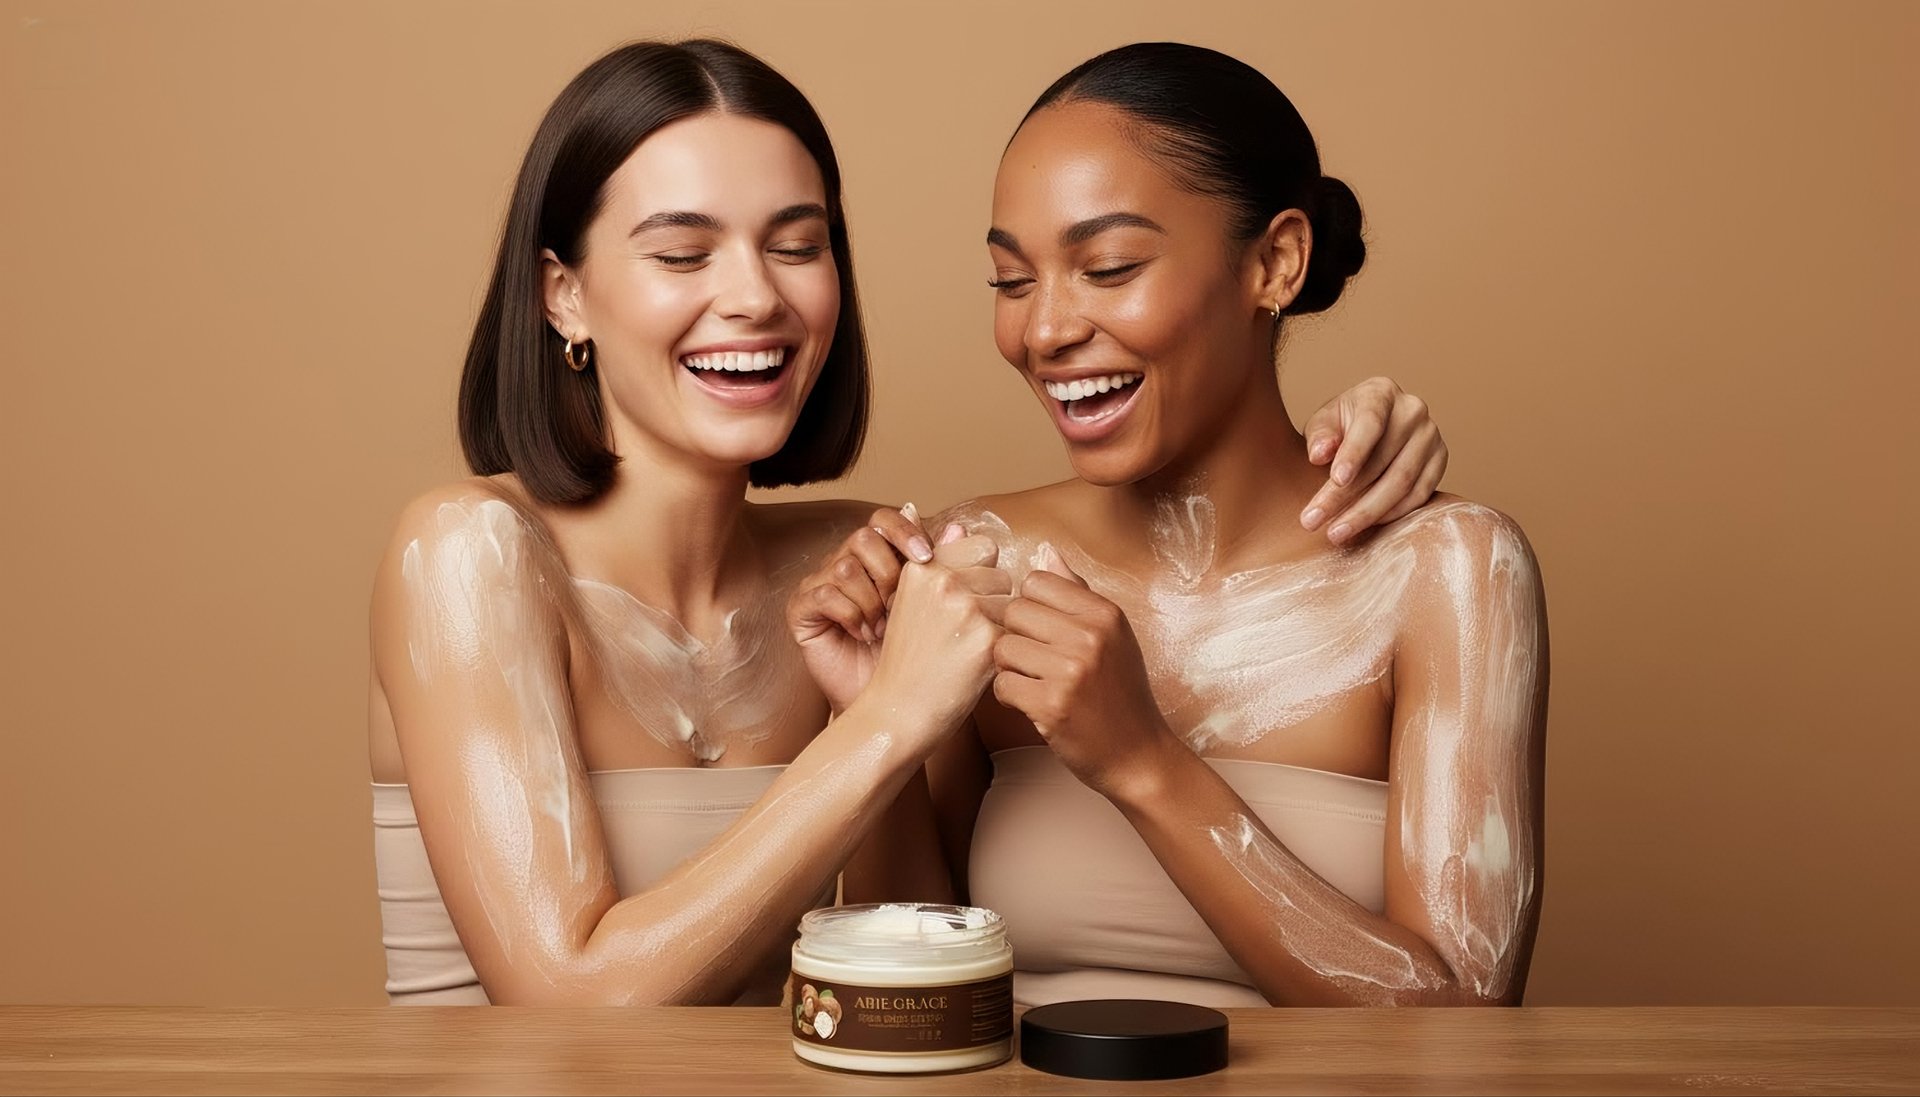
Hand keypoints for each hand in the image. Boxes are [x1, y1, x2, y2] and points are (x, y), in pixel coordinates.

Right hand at [788, 503, 940, 712]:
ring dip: (871, 601)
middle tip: (901, 605)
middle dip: (889, 572)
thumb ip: (945, 568)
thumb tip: (960, 529)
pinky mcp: (801, 608)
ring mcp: (820, 584)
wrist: (888, 704)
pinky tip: (864, 636)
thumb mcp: (936, 609)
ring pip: (845, 566)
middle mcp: (845, 563)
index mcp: (877, 557)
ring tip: (884, 629)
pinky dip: (850, 615)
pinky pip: (824, 594)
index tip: (927, 557)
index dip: (905, 531)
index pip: (885, 520)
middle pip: (863, 537)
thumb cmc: (914, 657)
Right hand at [865, 537, 1011, 739]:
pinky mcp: (987, 640)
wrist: (897, 712)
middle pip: (1002, 575)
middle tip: (960, 636)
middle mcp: (943, 581)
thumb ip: (938, 562)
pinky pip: (1017, 634)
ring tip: (967, 651)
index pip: (982, 547)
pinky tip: (976, 668)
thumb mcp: (910, 603)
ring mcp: (966, 608)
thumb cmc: (908, 660)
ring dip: (1001, 627)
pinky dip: (1004, 653)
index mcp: (924, 567)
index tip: (956, 607)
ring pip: (1014, 604)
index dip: (978, 577)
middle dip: (992, 603)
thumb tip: (958, 525)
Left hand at [990, 542, 1179, 797]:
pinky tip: (1030, 703)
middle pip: (1014, 611)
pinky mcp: (1052, 704)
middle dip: (1015, 636)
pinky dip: (1008, 696)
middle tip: (1034, 661)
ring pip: (1002, 647)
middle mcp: (1090, 635)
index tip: (1042, 631)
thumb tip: (1046, 551)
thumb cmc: (1121, 694)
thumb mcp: (1113, 636)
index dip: (1030, 606)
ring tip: (1033, 682)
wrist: (1138, 755)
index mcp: (1105, 613)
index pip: (1036, 581)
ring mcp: (1071, 670)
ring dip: (1009, 667)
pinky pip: (1002, 683)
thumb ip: (1077, 593)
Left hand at [1299, 376, 1447, 543]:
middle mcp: (1412, 410)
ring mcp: (1431, 436)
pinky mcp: (1440, 460)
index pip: (1370, 424)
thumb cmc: (1341, 426)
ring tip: (1335, 532)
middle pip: (1383, 461)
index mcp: (1381, 393)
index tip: (1336, 480)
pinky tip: (1364, 525)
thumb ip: (1320, 437)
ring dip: (1366, 513)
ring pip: (1402, 483)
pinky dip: (1391, 514)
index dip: (1354, 453)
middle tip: (1314, 520)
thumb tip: (1319, 454)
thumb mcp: (1323, 424)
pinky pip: (1419, 495)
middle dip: (1345, 496)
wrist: (1368, 429)